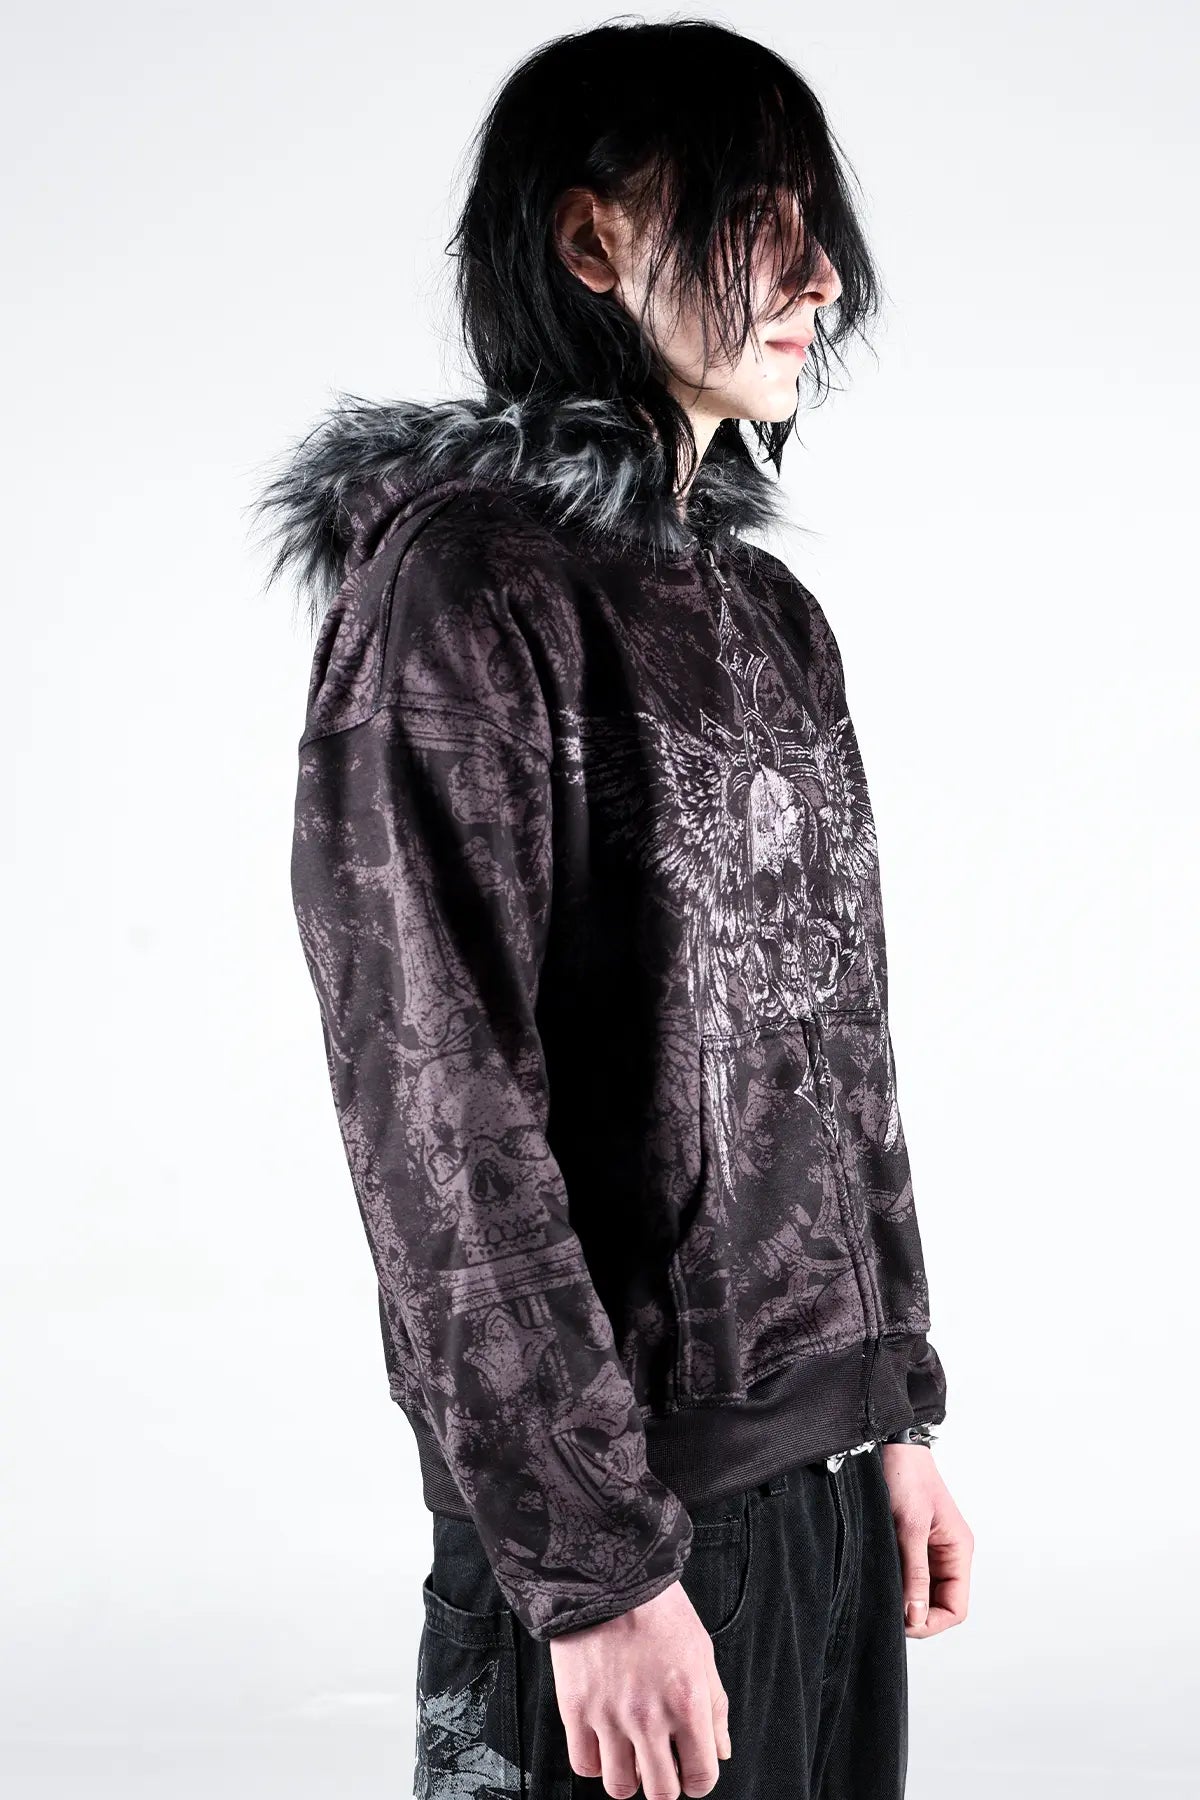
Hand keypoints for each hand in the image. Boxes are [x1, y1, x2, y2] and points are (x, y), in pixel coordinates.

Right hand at [549, 1577, 731, 1798]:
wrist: (608, 1576)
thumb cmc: (657, 1608)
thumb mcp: (701, 1650)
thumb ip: (715, 1707)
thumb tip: (720, 1750)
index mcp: (686, 1703)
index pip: (701, 1778)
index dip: (699, 1780)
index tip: (692, 1770)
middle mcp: (648, 1717)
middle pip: (661, 1792)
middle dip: (666, 1783)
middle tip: (662, 1762)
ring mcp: (609, 1716)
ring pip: (620, 1787)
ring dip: (630, 1776)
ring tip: (631, 1753)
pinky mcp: (575, 1709)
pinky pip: (584, 1764)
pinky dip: (596, 1762)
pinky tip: (605, 1742)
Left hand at [880, 1443, 972, 1636]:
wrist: (890, 1444)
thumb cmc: (905, 1476)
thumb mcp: (909, 1527)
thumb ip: (914, 1573)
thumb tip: (915, 1617)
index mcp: (958, 1550)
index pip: (956, 1608)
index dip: (931, 1623)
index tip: (903, 1623)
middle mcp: (948, 1554)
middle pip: (940, 1605)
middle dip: (917, 1615)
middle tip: (887, 1614)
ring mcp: (931, 1550)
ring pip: (923, 1593)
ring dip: (906, 1600)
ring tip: (882, 1597)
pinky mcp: (912, 1543)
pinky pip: (910, 1576)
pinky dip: (898, 1584)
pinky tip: (881, 1582)